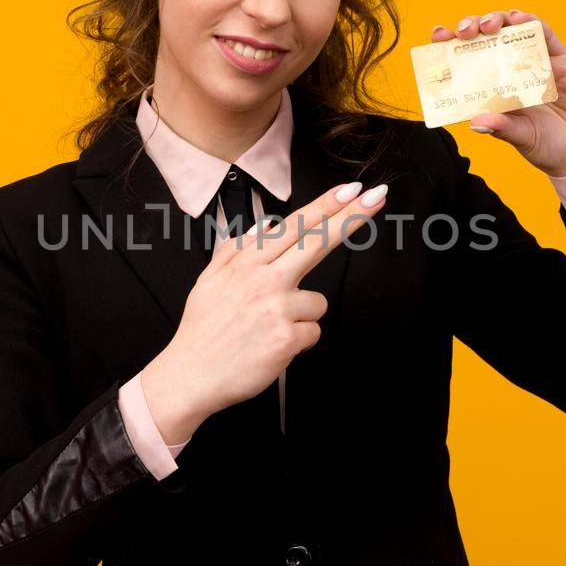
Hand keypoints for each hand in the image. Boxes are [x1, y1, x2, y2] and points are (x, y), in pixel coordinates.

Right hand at [140, 180, 389, 442]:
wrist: (190, 376)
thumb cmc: (202, 333)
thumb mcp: (208, 281)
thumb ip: (234, 250)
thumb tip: (261, 228)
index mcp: (245, 263)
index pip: (293, 227)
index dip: (326, 206)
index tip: (349, 190)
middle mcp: (263, 279)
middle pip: (316, 241)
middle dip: (350, 217)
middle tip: (375, 196)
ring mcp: (276, 308)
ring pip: (317, 300)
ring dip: (302, 316)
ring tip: (269, 329)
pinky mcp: (286, 338)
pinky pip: (313, 331)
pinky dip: (298, 340)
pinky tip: (272, 346)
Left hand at [432, 9, 565, 175]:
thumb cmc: (550, 148)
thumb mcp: (522, 138)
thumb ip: (502, 128)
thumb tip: (475, 121)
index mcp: (494, 90)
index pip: (467, 62)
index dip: (451, 46)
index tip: (437, 37)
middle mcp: (511, 72)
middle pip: (486, 40)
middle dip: (472, 28)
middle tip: (464, 32)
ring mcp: (536, 63)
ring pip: (512, 30)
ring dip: (497, 20)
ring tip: (489, 25)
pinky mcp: (561, 60)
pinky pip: (545, 34)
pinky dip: (531, 22)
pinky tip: (518, 18)